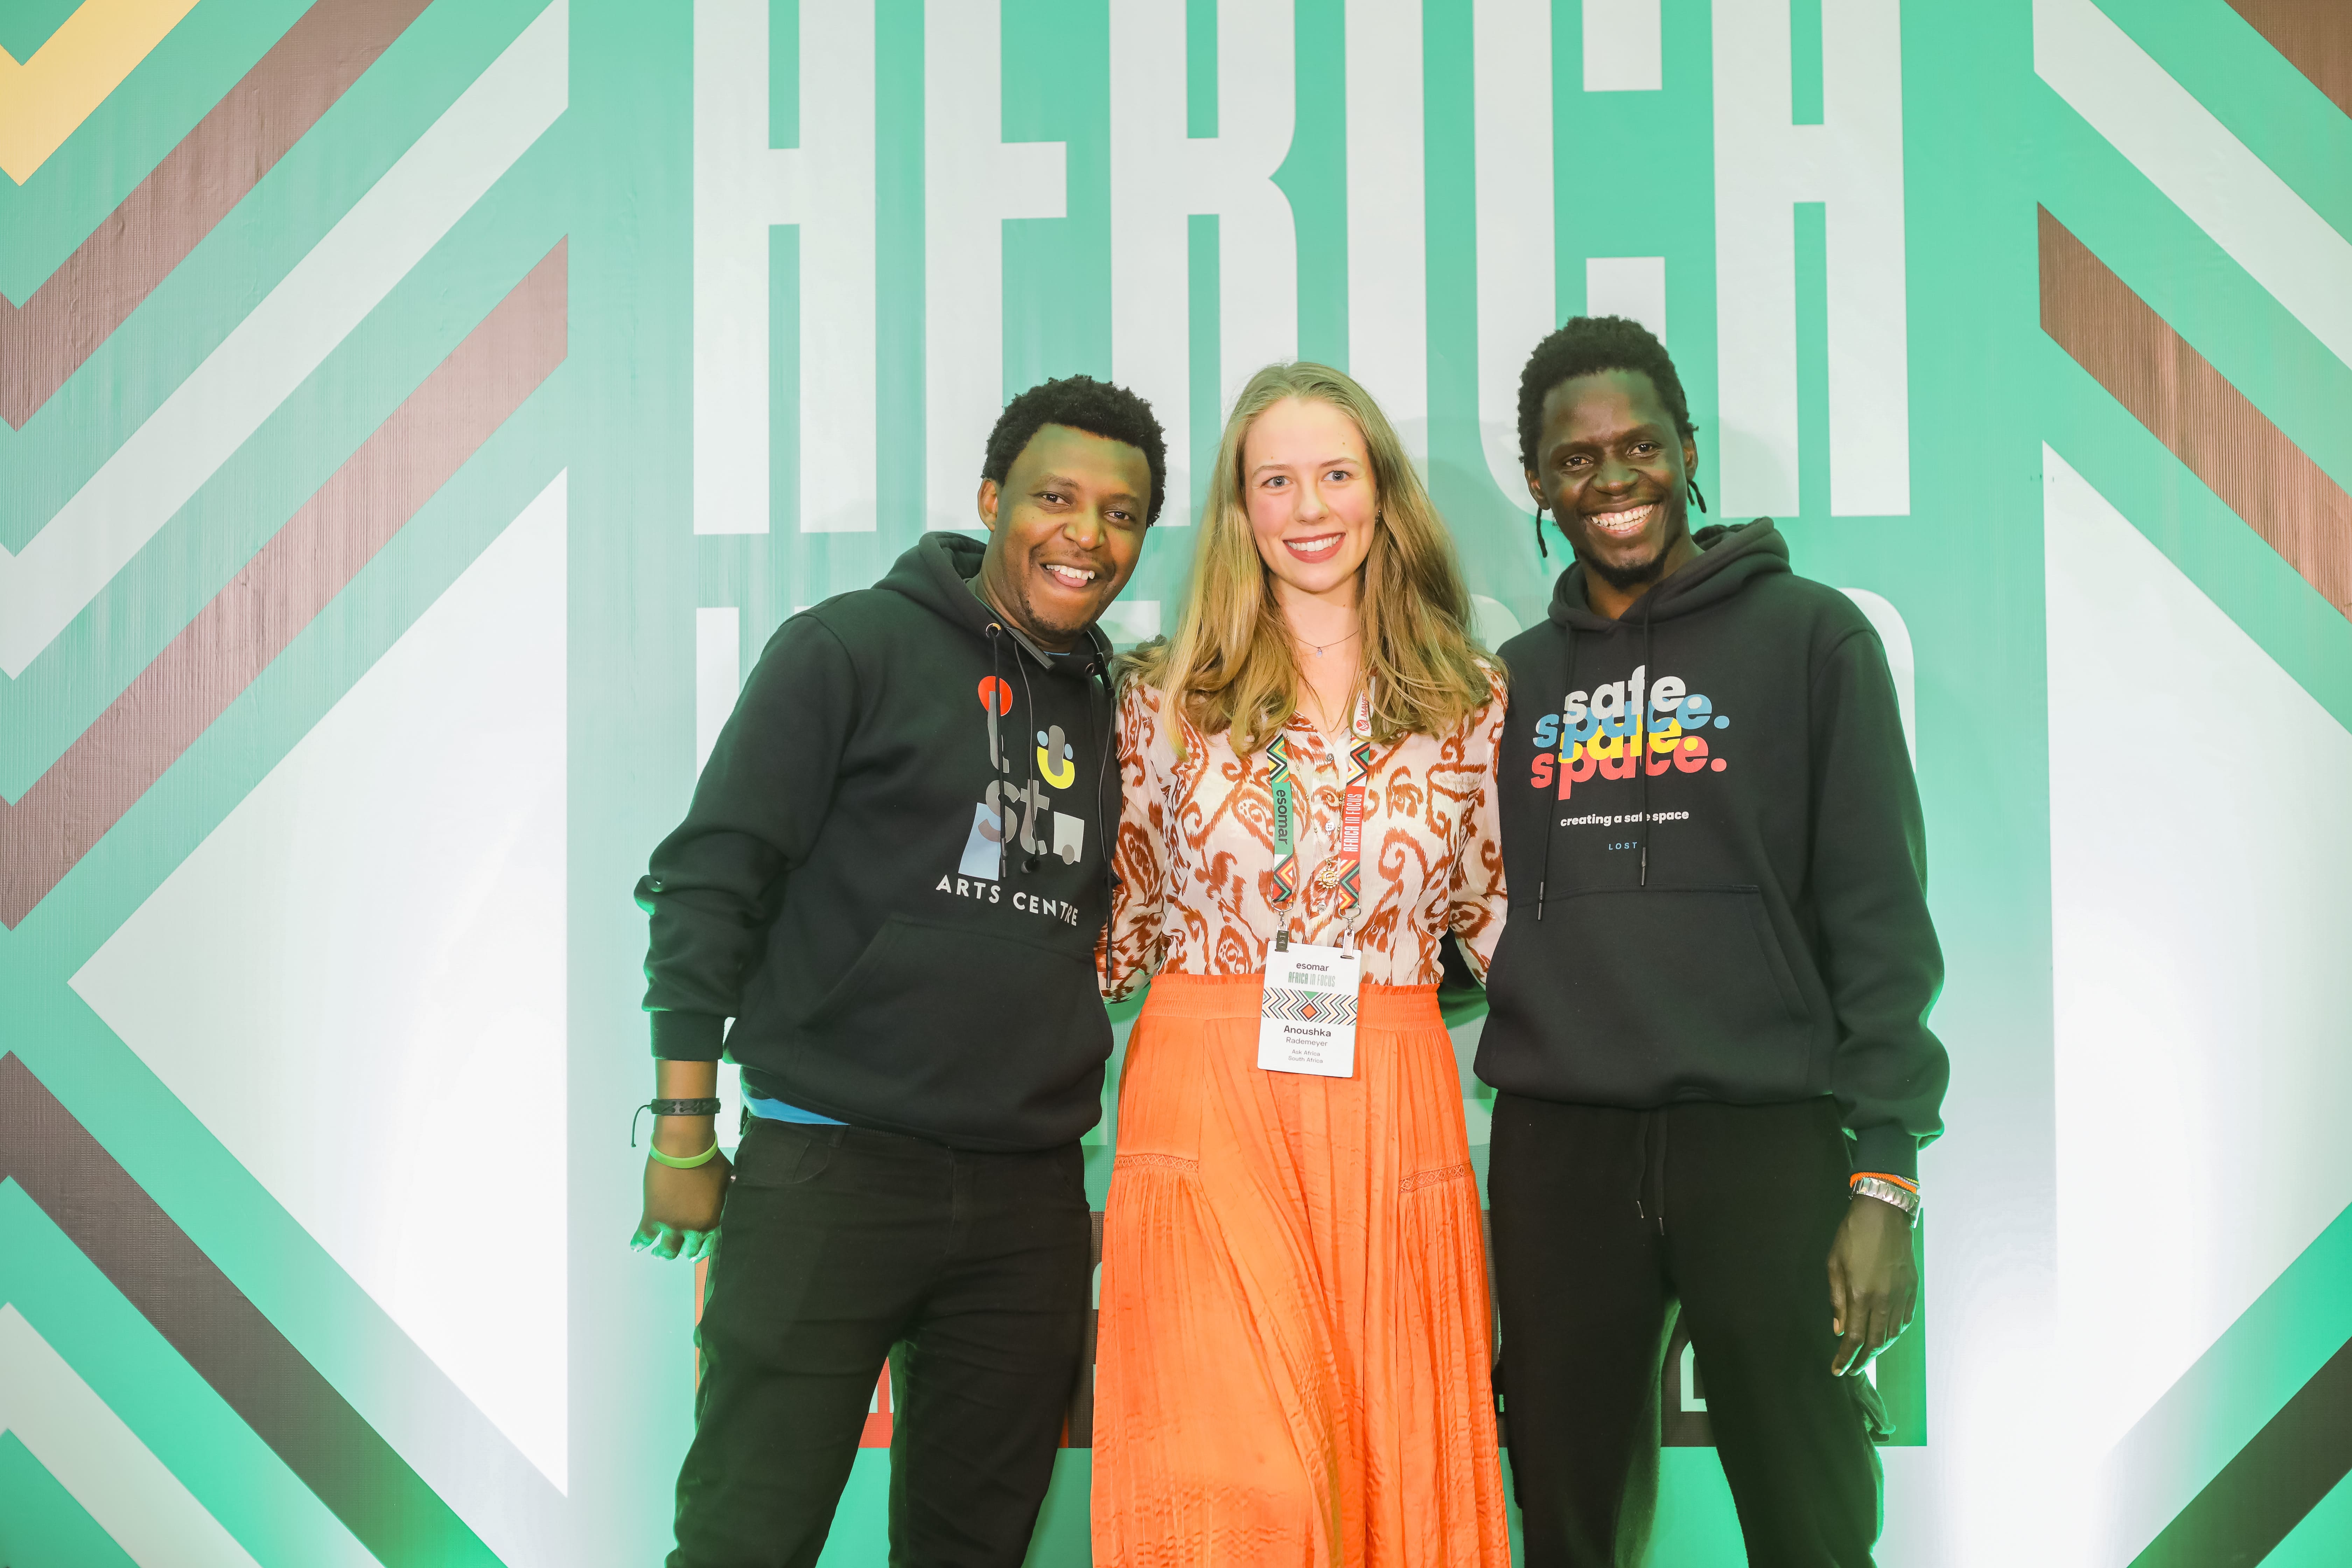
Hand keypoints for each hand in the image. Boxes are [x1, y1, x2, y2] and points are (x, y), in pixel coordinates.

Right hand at [630, 1141, 731, 1261]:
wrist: (685, 1149)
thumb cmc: (709, 1160)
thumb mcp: (728, 1182)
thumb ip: (726, 1199)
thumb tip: (729, 1203)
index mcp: (714, 1221)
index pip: (710, 1246)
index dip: (703, 1250)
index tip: (697, 1252)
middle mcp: (694, 1229)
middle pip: (689, 1251)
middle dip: (686, 1251)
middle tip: (681, 1250)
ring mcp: (672, 1225)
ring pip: (667, 1251)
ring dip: (663, 1253)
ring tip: (659, 1252)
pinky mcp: (653, 1217)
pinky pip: (643, 1237)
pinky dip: (639, 1243)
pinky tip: (637, 1246)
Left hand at [1826, 1192, 1917, 1375]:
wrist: (1884, 1214)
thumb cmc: (1853, 1235)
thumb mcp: (1834, 1264)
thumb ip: (1836, 1299)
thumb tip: (1838, 1330)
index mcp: (1861, 1295)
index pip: (1853, 1338)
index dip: (1845, 1357)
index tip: (1838, 1371)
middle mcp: (1884, 1301)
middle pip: (1874, 1341)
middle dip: (1862, 1359)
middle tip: (1852, 1370)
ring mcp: (1901, 1296)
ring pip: (1892, 1334)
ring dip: (1879, 1349)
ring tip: (1867, 1356)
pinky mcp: (1912, 1289)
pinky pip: (1905, 1321)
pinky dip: (1895, 1334)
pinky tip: (1887, 1337)